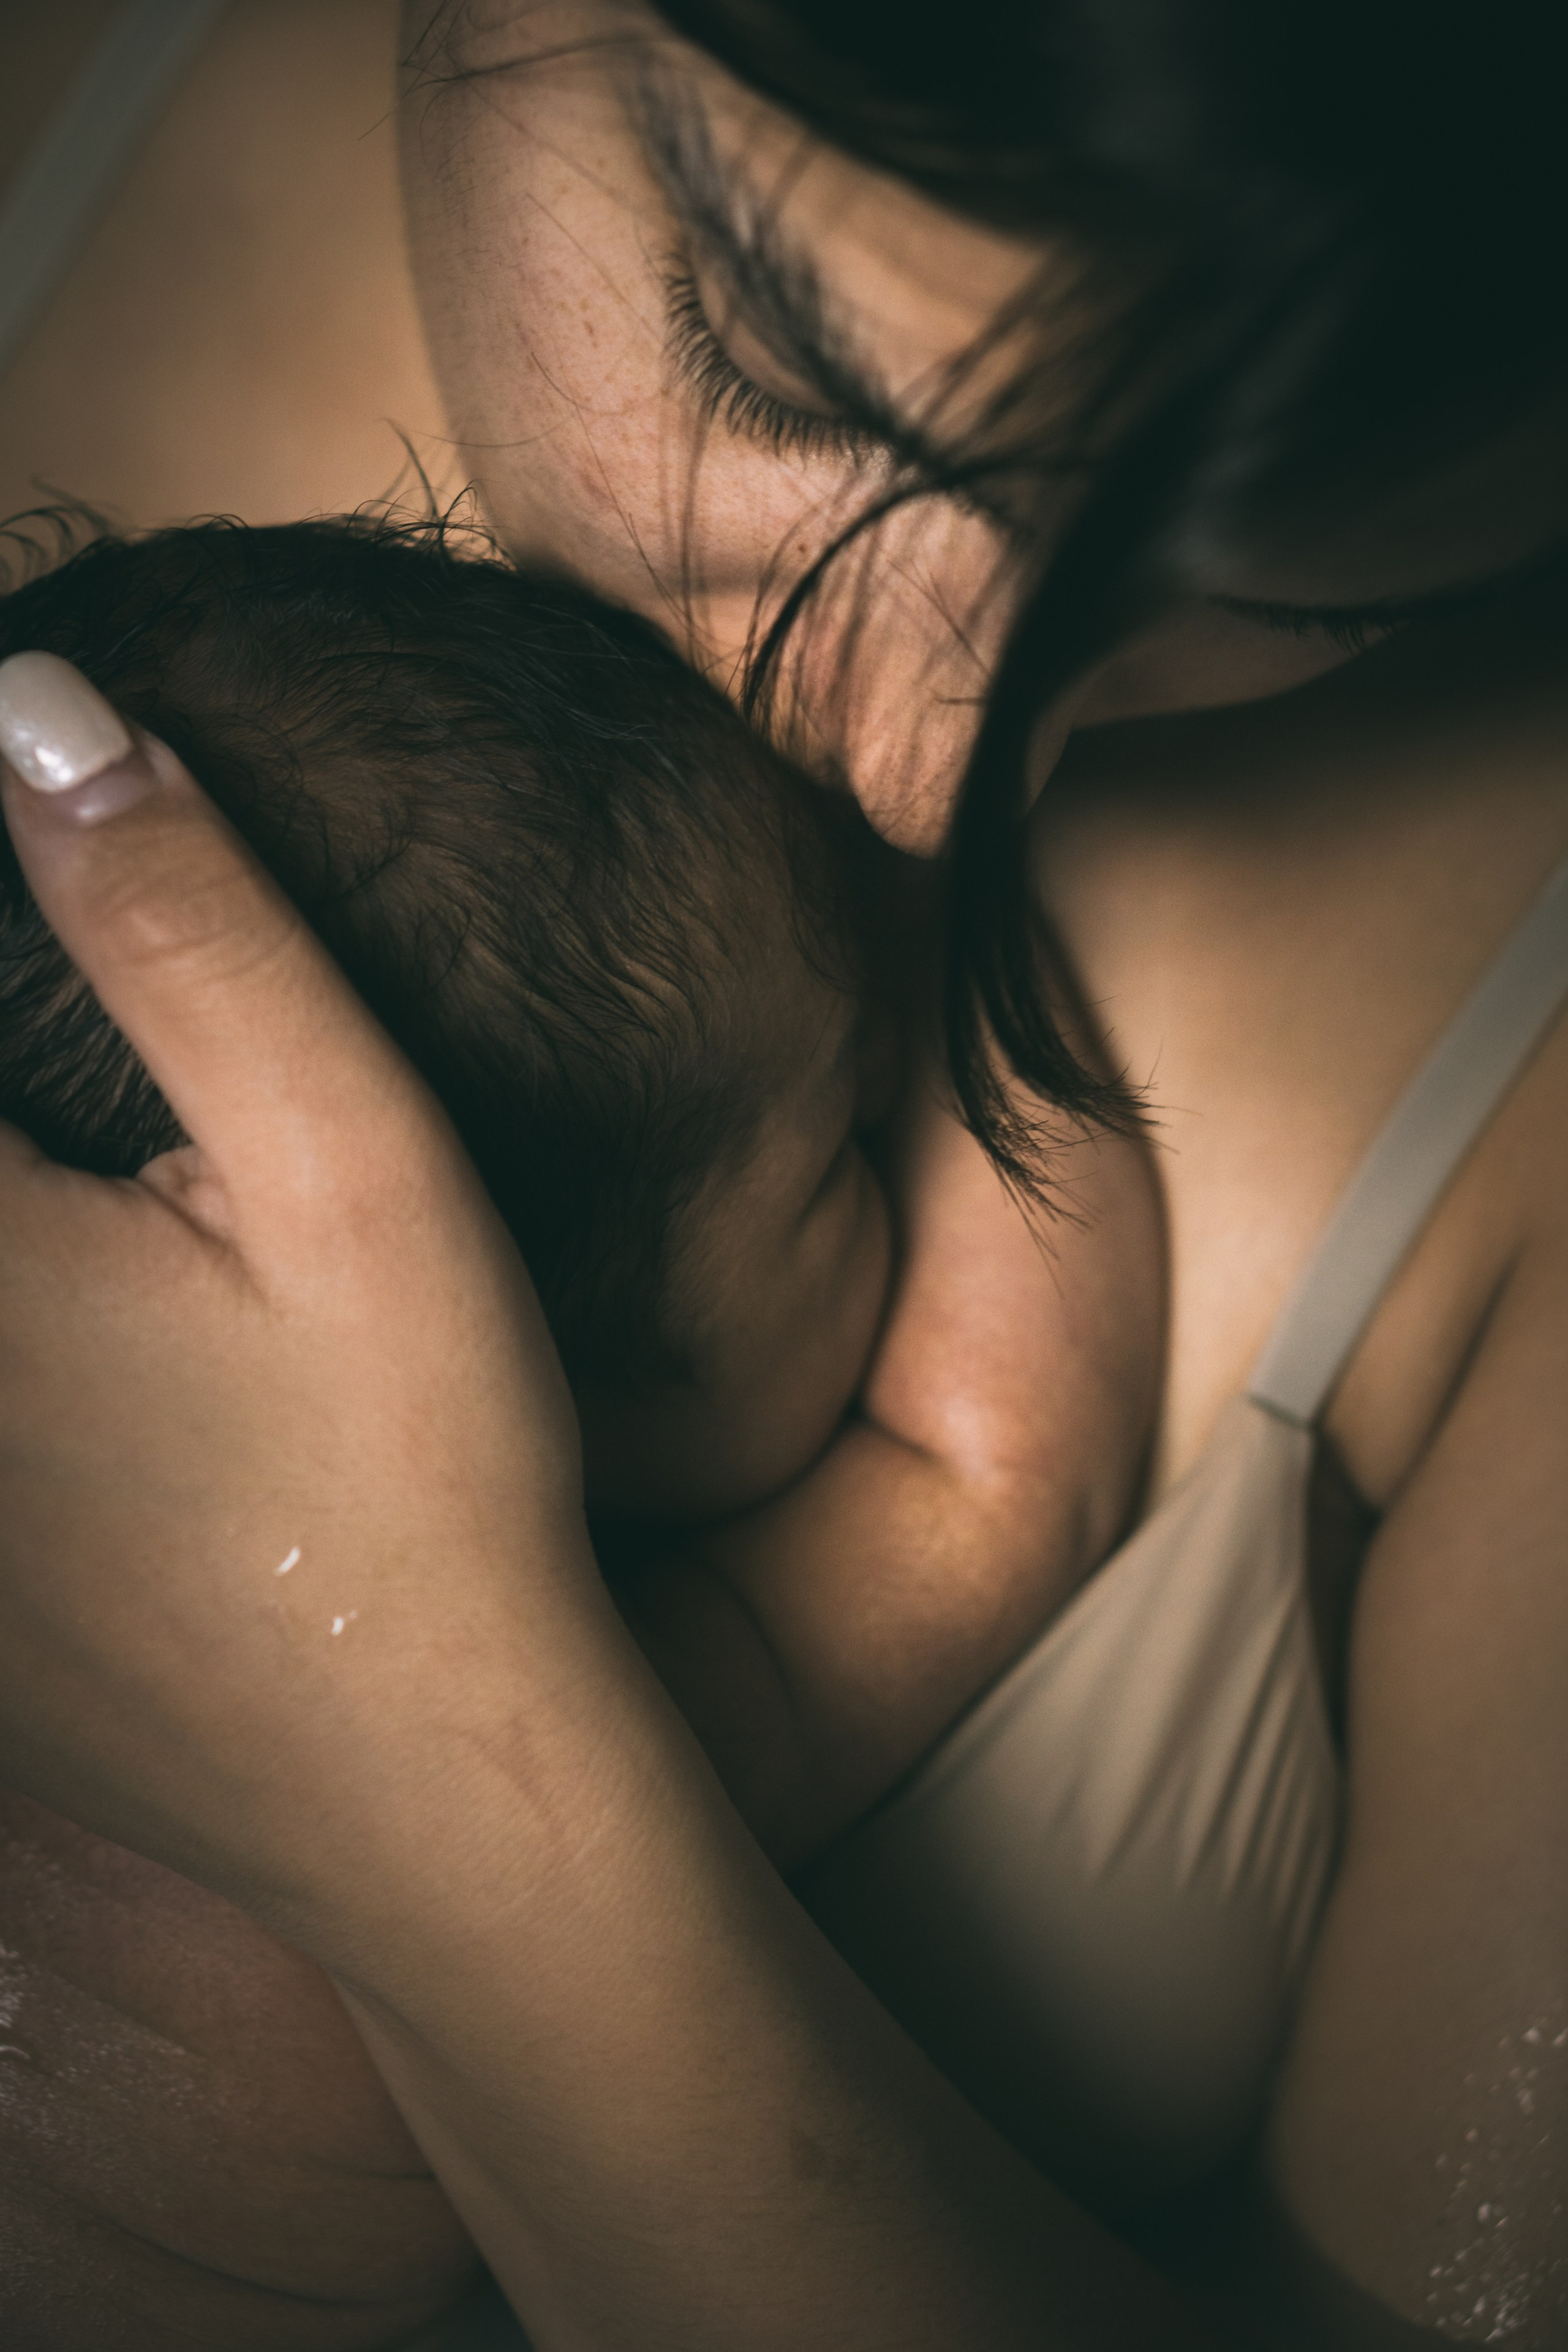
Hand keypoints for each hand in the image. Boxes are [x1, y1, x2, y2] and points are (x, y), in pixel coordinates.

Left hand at [0, 655, 599, 1935]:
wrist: (429, 1782)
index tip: (37, 844)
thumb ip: (186, 922)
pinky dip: (23, 1338)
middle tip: (107, 1137)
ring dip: (21, 1180)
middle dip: (11, 1047)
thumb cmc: (422, 1466)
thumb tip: (38, 709)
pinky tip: (97, 1315)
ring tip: (99, 1191)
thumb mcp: (353, 1162)